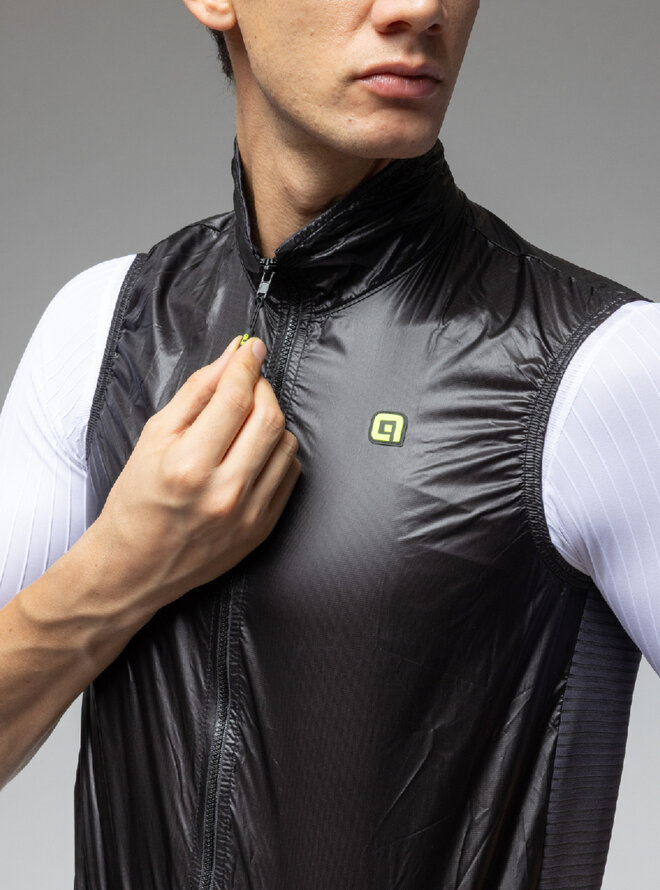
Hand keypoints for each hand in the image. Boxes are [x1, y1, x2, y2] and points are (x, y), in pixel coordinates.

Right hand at [87, 335, 300, 615]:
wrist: (135, 567)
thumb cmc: (137, 502)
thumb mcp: (153, 439)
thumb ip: (195, 393)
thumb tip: (230, 358)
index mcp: (188, 466)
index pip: (234, 399)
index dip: (246, 365)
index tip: (251, 349)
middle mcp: (223, 492)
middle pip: (268, 419)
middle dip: (262, 389)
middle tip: (246, 384)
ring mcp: (248, 514)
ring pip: (286, 444)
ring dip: (271, 420)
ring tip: (244, 421)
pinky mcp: (263, 528)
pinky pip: (290, 474)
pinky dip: (277, 451)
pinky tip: (254, 451)